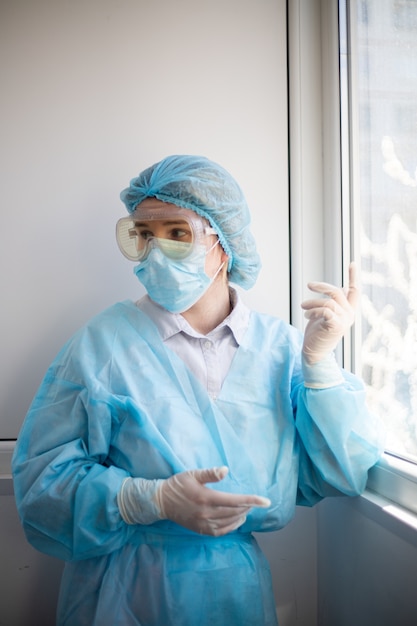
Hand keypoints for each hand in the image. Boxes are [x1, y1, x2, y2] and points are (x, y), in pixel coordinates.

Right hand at [155, 466, 270, 535]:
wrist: (161, 502)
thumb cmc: (178, 484)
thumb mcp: (192, 474)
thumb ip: (210, 473)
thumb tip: (226, 470)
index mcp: (206, 498)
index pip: (235, 501)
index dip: (253, 500)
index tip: (266, 501)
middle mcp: (206, 513)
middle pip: (235, 512)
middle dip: (248, 507)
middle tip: (255, 501)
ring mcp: (203, 524)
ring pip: (230, 522)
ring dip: (241, 516)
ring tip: (247, 510)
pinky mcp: (201, 530)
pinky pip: (221, 531)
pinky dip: (232, 526)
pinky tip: (236, 521)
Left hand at [301, 263, 358, 364]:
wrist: (314, 352)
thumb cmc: (317, 333)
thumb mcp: (325, 315)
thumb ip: (331, 303)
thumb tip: (333, 290)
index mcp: (347, 311)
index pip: (354, 291)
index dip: (353, 276)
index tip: (352, 263)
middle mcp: (349, 315)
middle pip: (337, 292)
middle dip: (321, 286)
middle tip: (309, 285)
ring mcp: (344, 321)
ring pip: (328, 301)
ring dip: (312, 303)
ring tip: (303, 308)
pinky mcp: (336, 326)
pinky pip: (325, 310)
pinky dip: (314, 311)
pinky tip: (307, 315)